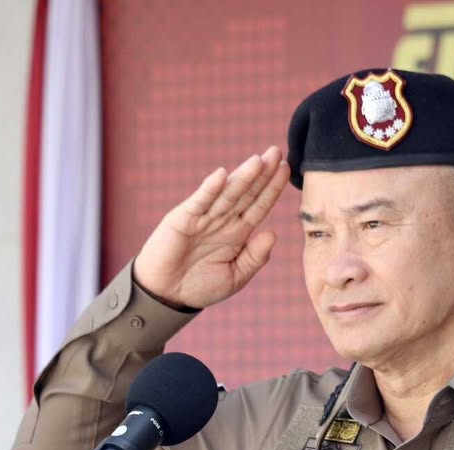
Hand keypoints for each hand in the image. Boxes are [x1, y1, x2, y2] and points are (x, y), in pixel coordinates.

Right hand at [134, 146, 289, 308]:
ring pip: (227, 194)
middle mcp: (223, 220)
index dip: (272, 188)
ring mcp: (203, 217)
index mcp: (238, 232)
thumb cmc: (200, 286)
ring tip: (259, 160)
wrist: (167, 295)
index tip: (286, 169)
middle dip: (262, 174)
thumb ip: (255, 257)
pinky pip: (199, 202)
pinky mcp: (182, 219)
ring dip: (242, 177)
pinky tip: (221, 175)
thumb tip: (274, 233)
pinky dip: (209, 189)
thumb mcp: (235, 277)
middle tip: (277, 152)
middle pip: (246, 193)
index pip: (260, 205)